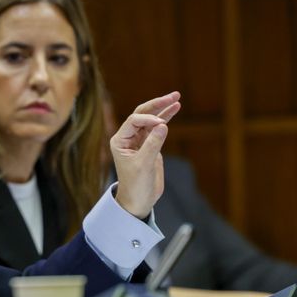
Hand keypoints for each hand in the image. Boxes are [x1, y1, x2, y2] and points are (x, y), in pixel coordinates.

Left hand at [112, 91, 180, 217]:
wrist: (138, 200)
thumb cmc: (136, 184)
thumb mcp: (143, 164)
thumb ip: (153, 144)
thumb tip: (163, 124)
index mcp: (120, 141)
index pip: (134, 121)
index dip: (148, 119)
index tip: (162, 125)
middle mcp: (128, 138)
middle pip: (142, 114)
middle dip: (157, 105)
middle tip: (173, 95)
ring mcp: (139, 140)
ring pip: (151, 119)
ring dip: (163, 109)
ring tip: (177, 98)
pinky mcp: (150, 145)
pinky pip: (158, 128)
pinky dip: (166, 118)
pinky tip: (175, 109)